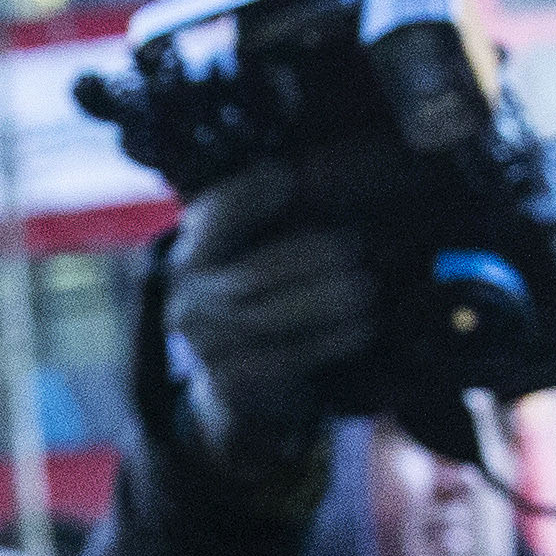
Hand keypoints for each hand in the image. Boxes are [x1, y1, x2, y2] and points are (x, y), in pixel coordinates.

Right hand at [165, 156, 381, 455]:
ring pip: (268, 317)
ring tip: (368, 288)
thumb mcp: (263, 247)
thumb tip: (335, 173)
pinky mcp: (230, 382)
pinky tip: (364, 326)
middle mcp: (187, 297)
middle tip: (357, 248)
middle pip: (250, 274)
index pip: (212, 217)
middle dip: (311, 258)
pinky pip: (285, 357)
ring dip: (328, 299)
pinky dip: (332, 339)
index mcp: (193, 251)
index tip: (286, 178)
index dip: (246, 196)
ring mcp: (204, 344)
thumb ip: (288, 214)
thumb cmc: (268, 294)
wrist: (242, 382)